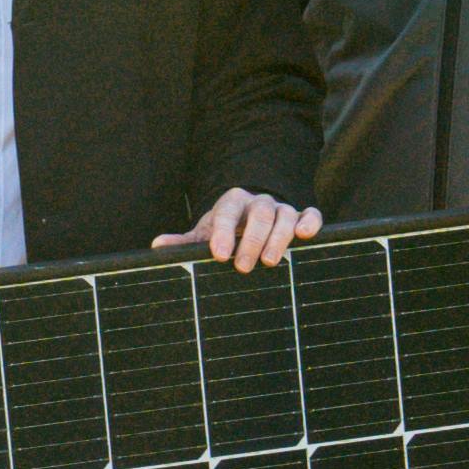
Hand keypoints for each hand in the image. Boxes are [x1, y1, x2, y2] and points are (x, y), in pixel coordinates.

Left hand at [174, 189, 317, 271]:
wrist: (248, 218)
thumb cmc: (225, 231)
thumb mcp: (204, 234)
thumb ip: (184, 241)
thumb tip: (158, 246)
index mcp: (231, 203)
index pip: (227, 212)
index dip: (223, 232)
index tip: (219, 254)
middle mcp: (257, 202)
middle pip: (259, 213)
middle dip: (251, 240)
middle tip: (243, 266)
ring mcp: (281, 208)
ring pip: (284, 214)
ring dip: (278, 237)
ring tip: (270, 261)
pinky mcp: (300, 216)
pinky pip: (310, 213)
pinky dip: (310, 222)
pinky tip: (305, 235)